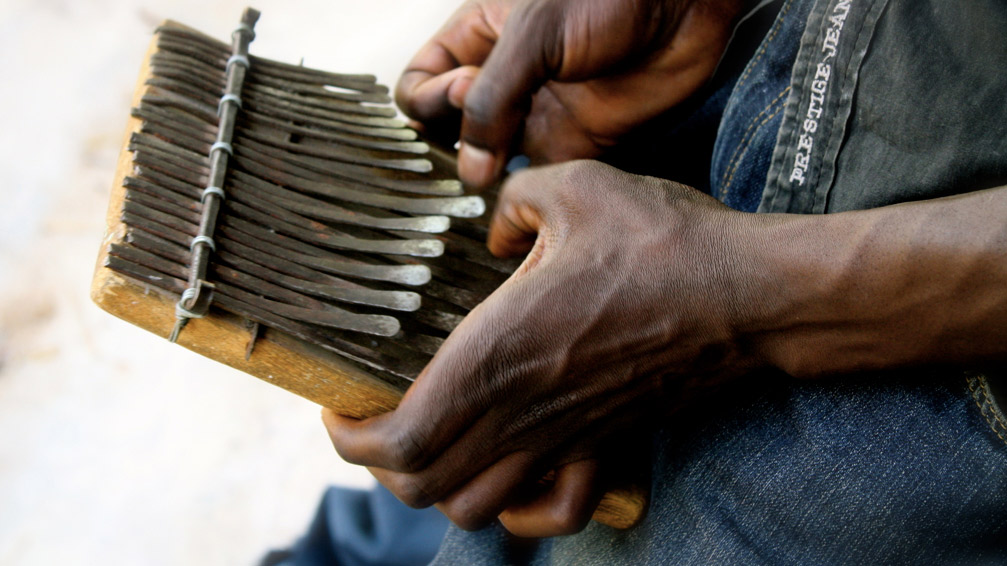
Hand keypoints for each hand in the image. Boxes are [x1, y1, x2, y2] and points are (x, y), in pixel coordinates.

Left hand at [324, 161, 765, 536]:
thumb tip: (494, 228)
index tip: (337, 402)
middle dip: (379, 462)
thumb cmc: (665, 242)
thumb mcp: (574, 187)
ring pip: (474, 507)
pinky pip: (554, 509)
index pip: (398, 438)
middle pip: (421, 484)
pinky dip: (518, 512)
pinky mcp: (606, 443)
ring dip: (436, 483)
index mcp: (498, 352)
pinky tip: (510, 480)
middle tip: (370, 416)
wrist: (749, 295)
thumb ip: (512, 200)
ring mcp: (565, 437)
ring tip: (428, 440)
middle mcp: (523, 410)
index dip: (349, 436)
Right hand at [397, 0, 744, 187]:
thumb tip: (469, 166)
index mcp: (480, 37)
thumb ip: (492, 101)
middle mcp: (505, 78)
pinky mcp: (579, 138)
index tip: (464, 95)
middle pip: (453, 128)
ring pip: (495, 158)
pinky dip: (535, 189)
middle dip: (458, 144)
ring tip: (504, 175)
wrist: (685, 3)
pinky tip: (537, 187)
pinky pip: (542, 175)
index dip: (431, 100)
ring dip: (493, 175)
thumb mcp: (533, 34)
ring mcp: (540, 110)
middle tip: (485, 139)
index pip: (422, 84)